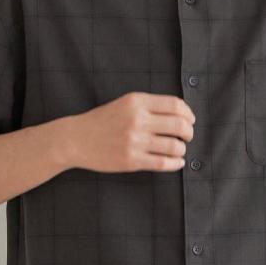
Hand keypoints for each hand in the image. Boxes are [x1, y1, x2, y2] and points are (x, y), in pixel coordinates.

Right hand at [66, 92, 195, 172]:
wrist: (75, 139)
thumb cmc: (102, 121)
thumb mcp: (125, 104)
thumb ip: (149, 106)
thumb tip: (181, 114)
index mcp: (137, 102)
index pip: (175, 105)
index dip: (188, 114)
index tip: (190, 120)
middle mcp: (137, 120)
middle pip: (179, 125)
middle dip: (189, 132)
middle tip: (187, 136)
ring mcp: (134, 141)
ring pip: (174, 146)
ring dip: (182, 149)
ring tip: (179, 149)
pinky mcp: (131, 160)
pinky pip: (163, 163)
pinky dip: (176, 163)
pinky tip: (176, 162)